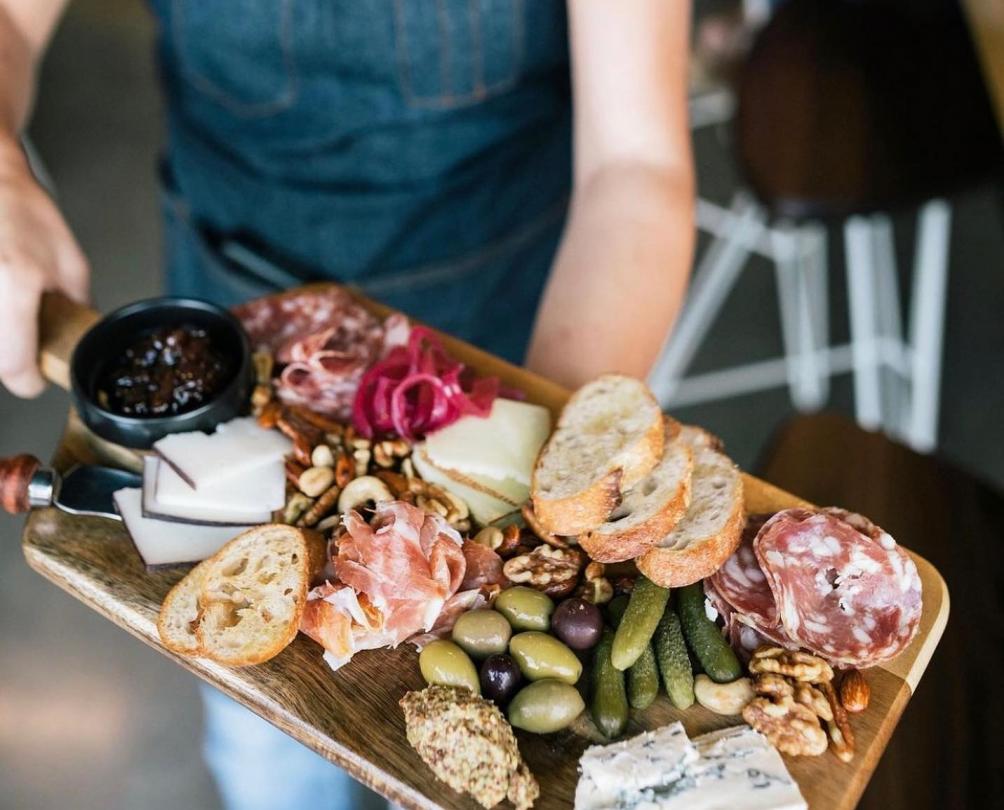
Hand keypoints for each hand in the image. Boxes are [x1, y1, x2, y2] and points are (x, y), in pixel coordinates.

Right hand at [0, 138, 88, 396]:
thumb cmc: (24, 212)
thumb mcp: (70, 264)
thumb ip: (76, 308)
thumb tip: (80, 340)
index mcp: (16, 282)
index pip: (14, 365)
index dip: (29, 381)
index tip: (37, 379)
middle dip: (14, 356)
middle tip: (27, 335)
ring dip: (5, 336)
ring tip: (15, 304)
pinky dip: (0, 318)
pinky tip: (7, 291)